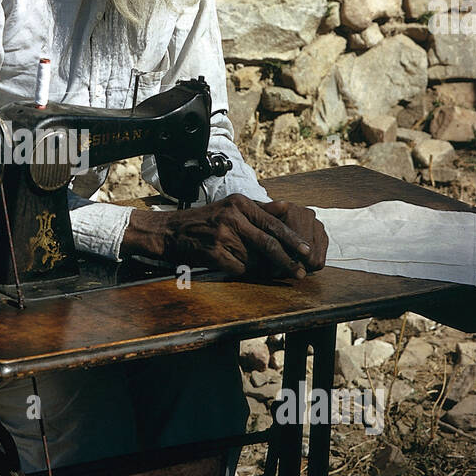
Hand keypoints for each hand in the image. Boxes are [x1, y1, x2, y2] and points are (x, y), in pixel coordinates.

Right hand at [121, 195, 326, 280]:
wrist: (168, 231)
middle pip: (268, 243)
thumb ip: (258, 209)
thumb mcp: (230, 207)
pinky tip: (233, 265)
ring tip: (260, 269)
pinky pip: (238, 268)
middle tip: (300, 272)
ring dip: (260, 268)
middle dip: (287, 260)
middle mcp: (232, 216)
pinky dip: (240, 270)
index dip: (292, 240)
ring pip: (254, 259)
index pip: (273, 224)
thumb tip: (286, 207)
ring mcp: (222, 235)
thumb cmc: (202, 221)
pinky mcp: (213, 252)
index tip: (306, 251)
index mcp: (240, 204)